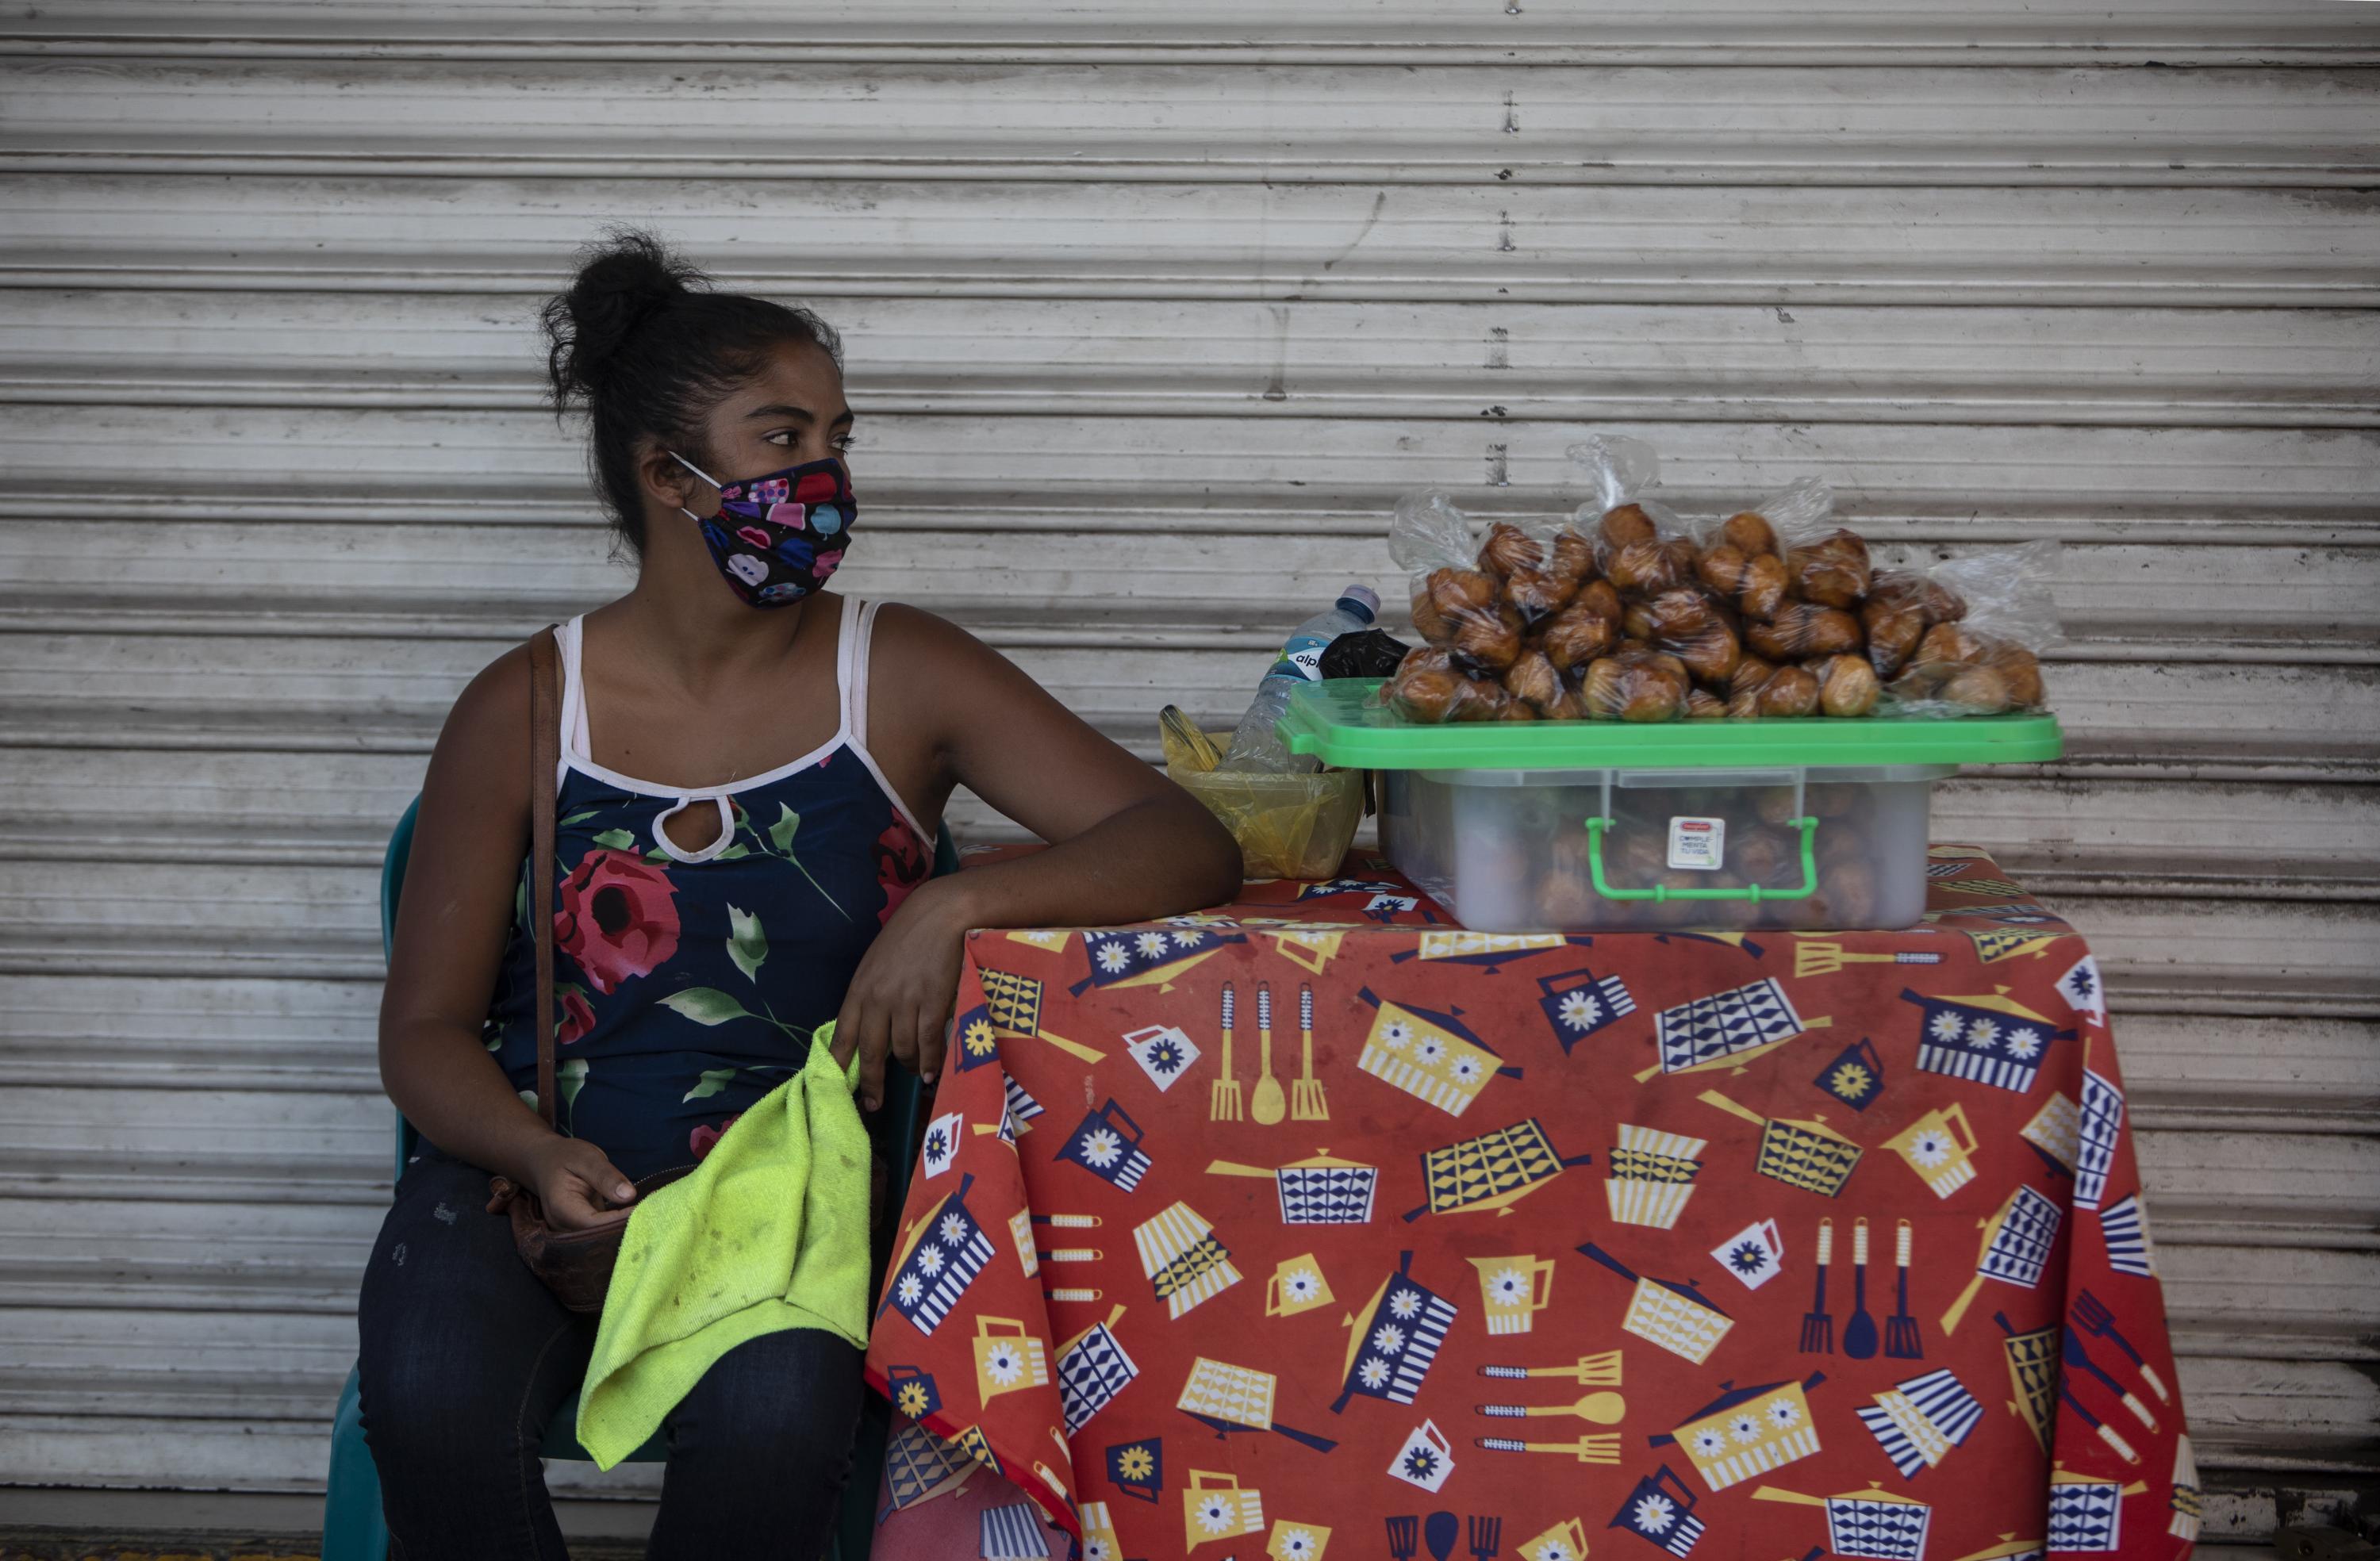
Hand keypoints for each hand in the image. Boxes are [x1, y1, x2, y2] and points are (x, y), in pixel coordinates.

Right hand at [514, 1135, 637, 1231]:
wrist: (545, 1161)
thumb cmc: (566, 1157)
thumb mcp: (588, 1158)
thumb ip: (606, 1177)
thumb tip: (629, 1196)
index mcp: (561, 1207)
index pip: (594, 1223)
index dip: (620, 1220)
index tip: (644, 1210)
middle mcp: (561, 1226)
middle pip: (596, 1237)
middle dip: (623, 1229)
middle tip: (652, 1217)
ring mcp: (568, 1231)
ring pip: (598, 1239)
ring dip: (622, 1231)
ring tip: (648, 1218)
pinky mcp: (578, 1230)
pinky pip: (598, 1234)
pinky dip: (617, 1227)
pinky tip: (637, 1218)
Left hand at [831, 875, 969, 1111]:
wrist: (941, 914)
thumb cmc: (909, 936)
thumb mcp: (877, 963)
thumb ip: (870, 994)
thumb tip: (868, 1028)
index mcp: (859, 989)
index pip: (842, 1035)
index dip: (838, 1065)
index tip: (835, 1087)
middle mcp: (878, 999)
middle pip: (870, 1051)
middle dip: (871, 1082)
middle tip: (873, 1104)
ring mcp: (906, 1002)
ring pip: (902, 1050)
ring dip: (908, 1067)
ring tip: (913, 1074)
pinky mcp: (933, 1003)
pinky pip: (928, 1043)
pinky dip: (930, 1061)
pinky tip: (931, 1072)